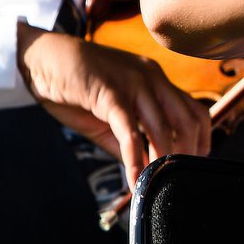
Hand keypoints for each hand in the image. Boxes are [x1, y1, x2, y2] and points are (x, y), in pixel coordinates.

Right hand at [16, 23, 211, 189]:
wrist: (43, 57)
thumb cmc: (75, 86)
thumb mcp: (109, 114)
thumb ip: (128, 140)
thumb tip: (143, 170)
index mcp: (156, 80)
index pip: (194, 110)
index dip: (201, 140)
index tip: (194, 164)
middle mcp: (152, 78)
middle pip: (187, 121)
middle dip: (187, 154)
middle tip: (176, 180)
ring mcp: (133, 83)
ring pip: (162, 128)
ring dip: (162, 161)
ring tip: (156, 185)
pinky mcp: (110, 94)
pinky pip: (130, 132)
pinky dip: (135, 160)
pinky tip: (134, 180)